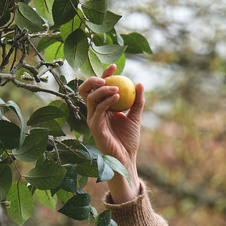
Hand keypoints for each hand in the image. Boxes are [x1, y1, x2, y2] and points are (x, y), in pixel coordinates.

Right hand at [78, 64, 143, 202]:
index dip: (104, 75)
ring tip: (117, 89)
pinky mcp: (94, 128)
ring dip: (103, 90)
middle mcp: (95, 112)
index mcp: (102, 108)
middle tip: (106, 77)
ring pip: (90, 98)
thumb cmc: (129, 140)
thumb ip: (137, 102)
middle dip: (92, 80)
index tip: (114, 67)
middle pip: (86, 90)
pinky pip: (97, 111)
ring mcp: (93, 119)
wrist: (127, 158)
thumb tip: (140, 83)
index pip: (99, 88)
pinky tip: (117, 97)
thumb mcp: (135, 117)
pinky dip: (106, 102)